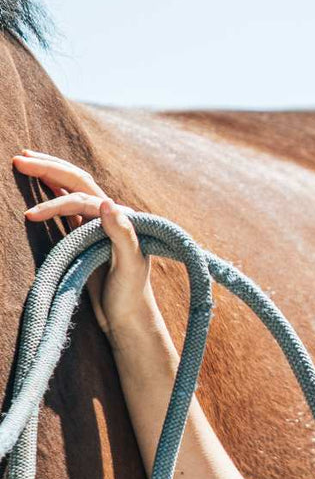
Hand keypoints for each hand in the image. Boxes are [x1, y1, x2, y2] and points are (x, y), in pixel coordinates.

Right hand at [14, 149, 154, 339]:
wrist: (130, 319)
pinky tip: (41, 186)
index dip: (54, 203)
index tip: (30, 216)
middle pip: (76, 182)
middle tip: (19, 159)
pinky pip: (68, 207)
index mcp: (120, 219)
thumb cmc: (132, 295)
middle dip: (48, 168)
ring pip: (71, 190)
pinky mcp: (87, 237)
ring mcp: (96, 225)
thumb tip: (105, 201)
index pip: (81, 199)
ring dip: (49, 174)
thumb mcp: (130, 266)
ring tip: (24, 162)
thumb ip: (123, 234)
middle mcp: (108, 217)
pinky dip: (53, 193)